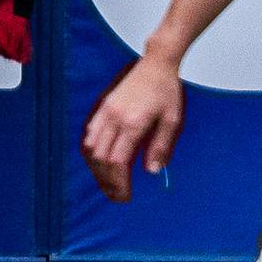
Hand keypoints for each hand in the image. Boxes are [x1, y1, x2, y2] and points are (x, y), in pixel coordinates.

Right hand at [82, 53, 184, 203]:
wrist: (154, 65)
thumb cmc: (167, 91)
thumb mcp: (173, 120)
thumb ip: (161, 146)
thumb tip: (151, 171)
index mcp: (132, 124)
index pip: (118, 162)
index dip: (119, 182)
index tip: (125, 196)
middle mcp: (113, 119)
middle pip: (100, 159)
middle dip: (106, 181)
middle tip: (116, 196)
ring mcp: (104, 113)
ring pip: (90, 149)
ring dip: (96, 170)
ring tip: (108, 184)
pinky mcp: (101, 109)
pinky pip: (88, 136)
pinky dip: (91, 153)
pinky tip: (100, 163)